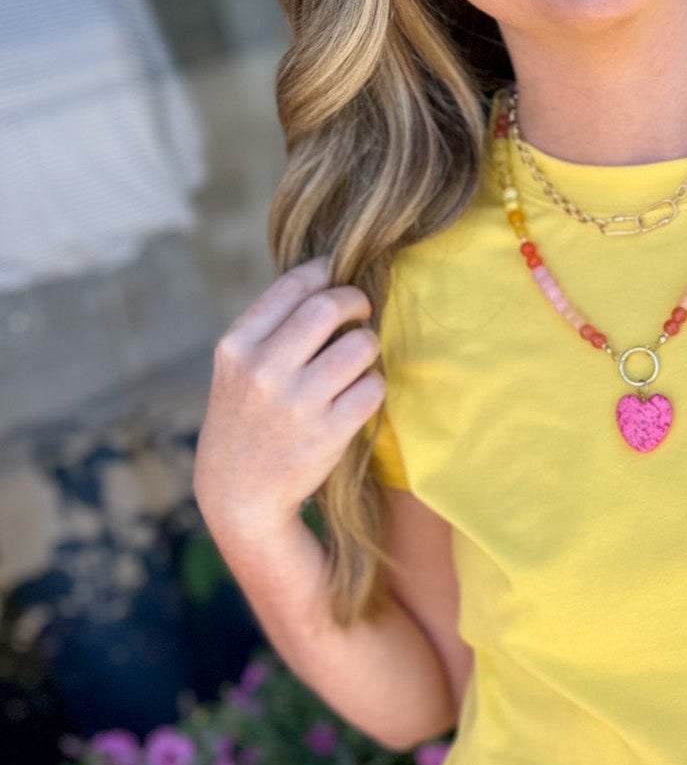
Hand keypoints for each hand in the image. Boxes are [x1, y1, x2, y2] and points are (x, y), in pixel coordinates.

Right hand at [193, 256, 385, 542]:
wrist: (238, 493)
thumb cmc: (245, 419)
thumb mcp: (235, 368)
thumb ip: (270, 327)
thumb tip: (326, 276)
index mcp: (237, 347)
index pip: (292, 287)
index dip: (325, 272)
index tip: (338, 274)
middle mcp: (264, 370)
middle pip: (329, 308)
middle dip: (356, 301)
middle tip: (361, 310)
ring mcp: (297, 403)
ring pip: (360, 346)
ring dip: (367, 346)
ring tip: (357, 359)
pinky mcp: (329, 433)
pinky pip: (372, 388)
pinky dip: (372, 386)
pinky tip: (357, 393)